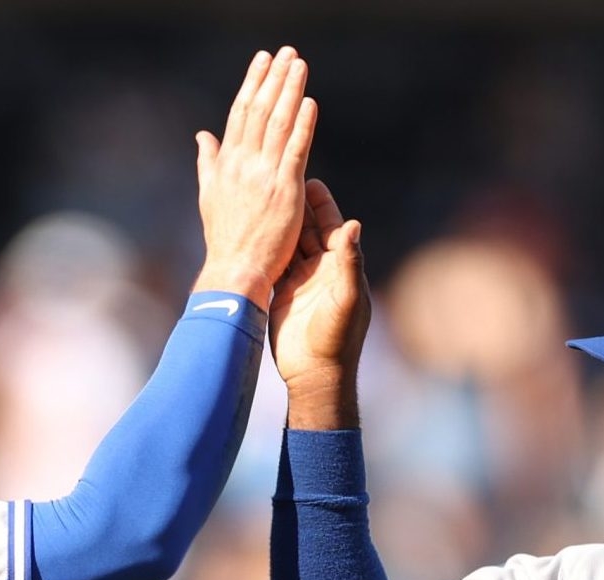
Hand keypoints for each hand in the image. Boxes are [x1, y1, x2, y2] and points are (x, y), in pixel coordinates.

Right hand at [192, 47, 317, 310]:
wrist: (235, 271)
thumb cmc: (224, 239)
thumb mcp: (209, 194)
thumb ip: (208, 161)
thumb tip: (202, 135)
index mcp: (226, 163)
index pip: (240, 113)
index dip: (252, 84)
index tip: (262, 60)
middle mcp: (243, 164)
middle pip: (259, 110)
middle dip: (273, 78)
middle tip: (286, 51)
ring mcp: (264, 176)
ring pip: (278, 124)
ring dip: (289, 90)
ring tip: (299, 65)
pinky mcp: (285, 191)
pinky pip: (295, 150)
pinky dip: (303, 125)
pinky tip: (310, 102)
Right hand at [271, 177, 369, 425]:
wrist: (315, 374)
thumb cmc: (336, 338)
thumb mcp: (345, 297)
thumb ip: (348, 261)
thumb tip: (353, 224)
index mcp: (340, 266)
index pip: (332, 226)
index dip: (321, 204)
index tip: (309, 180)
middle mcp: (321, 270)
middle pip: (308, 230)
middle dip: (295, 207)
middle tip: (278, 182)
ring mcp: (300, 282)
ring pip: (289, 244)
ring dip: (277, 224)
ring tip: (260, 200)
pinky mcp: (281, 295)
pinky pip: (274, 264)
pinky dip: (265, 248)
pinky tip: (250, 231)